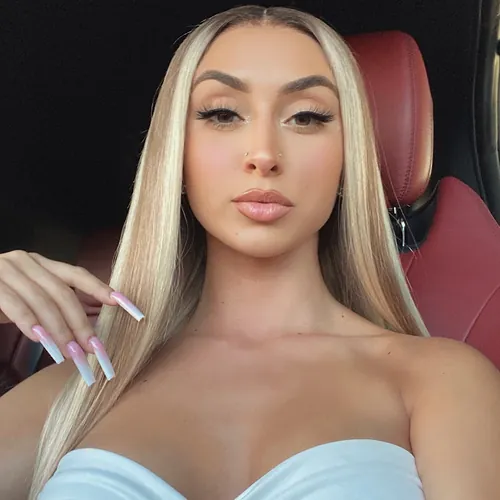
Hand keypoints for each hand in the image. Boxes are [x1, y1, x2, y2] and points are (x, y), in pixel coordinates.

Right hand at [0, 251, 143, 385]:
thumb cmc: (0, 298)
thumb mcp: (31, 298)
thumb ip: (57, 306)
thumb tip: (90, 329)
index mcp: (42, 262)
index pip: (79, 275)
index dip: (104, 290)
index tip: (129, 307)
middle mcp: (27, 261)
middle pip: (63, 293)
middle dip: (81, 323)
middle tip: (94, 349)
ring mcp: (6, 269)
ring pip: (42, 301)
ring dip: (60, 330)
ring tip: (72, 353)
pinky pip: (15, 305)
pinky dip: (31, 324)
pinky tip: (43, 341)